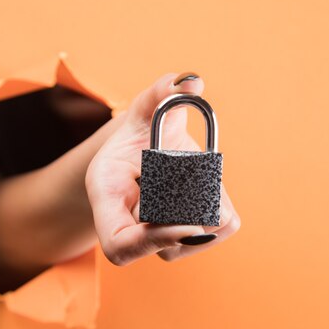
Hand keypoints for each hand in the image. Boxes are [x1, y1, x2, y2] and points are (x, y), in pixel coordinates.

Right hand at [86, 73, 240, 265]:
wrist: (147, 149)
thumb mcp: (145, 107)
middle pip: (161, 246)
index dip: (151, 241)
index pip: (118, 243)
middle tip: (206, 191)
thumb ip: (161, 92)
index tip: (189, 222)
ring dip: (208, 222)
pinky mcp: (180, 234)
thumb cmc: (140, 131)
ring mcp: (154, 234)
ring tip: (210, 189)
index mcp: (108, 193)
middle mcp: (128, 221)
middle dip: (190, 221)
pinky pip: (205, 238)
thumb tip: (191, 82)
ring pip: (185, 246)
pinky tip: (219, 198)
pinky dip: (220, 221)